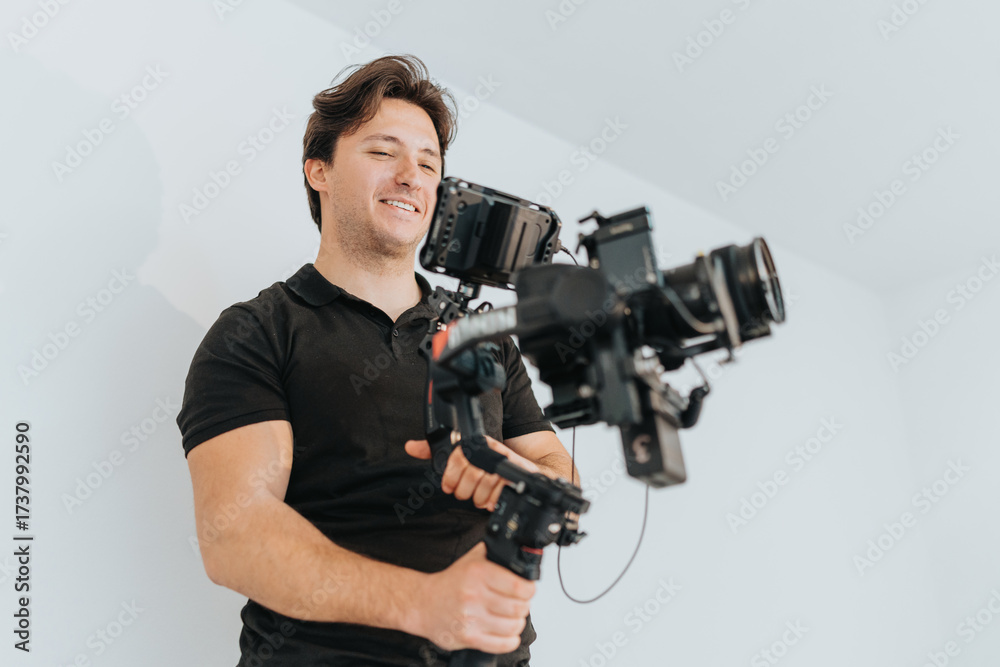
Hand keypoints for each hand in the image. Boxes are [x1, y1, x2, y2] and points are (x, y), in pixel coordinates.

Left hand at [404, 435, 539, 510]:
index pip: (458, 457)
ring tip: (476, 498)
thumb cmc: (487, 464)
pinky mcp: (516, 474)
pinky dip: (491, 500)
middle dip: (464, 490)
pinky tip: (488, 501)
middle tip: (463, 494)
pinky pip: (500, 491)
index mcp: (475, 443)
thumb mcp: (461, 455)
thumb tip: (410, 447)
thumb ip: (434, 451)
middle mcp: (491, 450)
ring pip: (485, 483)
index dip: (450, 476)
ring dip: (478, 497)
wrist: (523, 469)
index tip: (448, 485)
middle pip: (471, 473)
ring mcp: (504, 463)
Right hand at [408, 542, 534, 653]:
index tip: (527, 590)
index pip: (519, 586)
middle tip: (519, 604)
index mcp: (478, 573)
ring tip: (511, 617)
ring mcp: (471, 619)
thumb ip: (495, 554)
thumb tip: (519, 554)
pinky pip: (502, 644)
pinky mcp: (469, 638)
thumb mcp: (472, 559)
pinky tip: (506, 633)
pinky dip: (510, 640)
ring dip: (517, 623)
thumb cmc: (449, 583)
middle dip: (524, 606)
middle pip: (518, 608)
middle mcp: (474, 596)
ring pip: (512, 627)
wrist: (423, 603)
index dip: (528, 589)